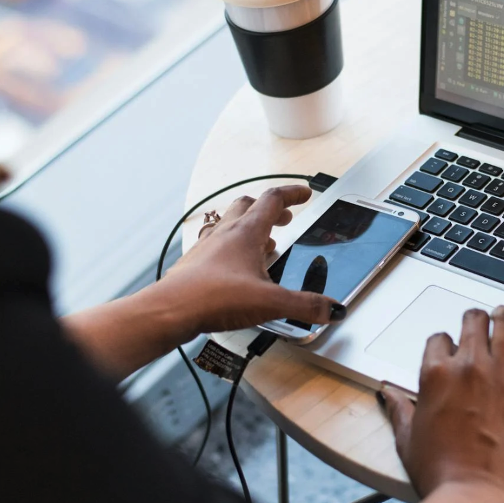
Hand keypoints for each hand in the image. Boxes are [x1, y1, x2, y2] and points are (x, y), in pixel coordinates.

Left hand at [156, 184, 341, 336]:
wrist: (171, 310)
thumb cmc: (214, 297)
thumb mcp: (270, 302)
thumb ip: (305, 306)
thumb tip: (332, 309)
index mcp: (246, 232)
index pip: (273, 199)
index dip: (292, 193)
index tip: (304, 193)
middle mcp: (225, 233)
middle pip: (248, 205)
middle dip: (270, 209)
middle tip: (284, 218)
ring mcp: (207, 247)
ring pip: (230, 223)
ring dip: (250, 227)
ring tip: (264, 243)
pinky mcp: (196, 264)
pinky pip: (216, 245)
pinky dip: (231, 248)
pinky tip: (237, 268)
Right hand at [381, 306, 503, 502]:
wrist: (474, 493)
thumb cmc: (440, 471)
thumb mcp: (407, 437)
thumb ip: (398, 409)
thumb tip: (387, 393)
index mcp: (435, 373)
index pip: (439, 338)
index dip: (445, 345)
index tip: (450, 354)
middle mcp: (469, 366)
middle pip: (473, 320)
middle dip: (474, 321)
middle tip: (478, 325)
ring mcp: (502, 375)